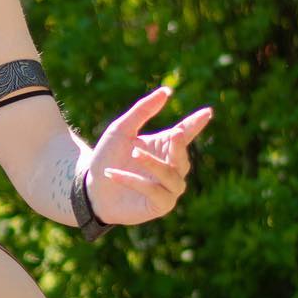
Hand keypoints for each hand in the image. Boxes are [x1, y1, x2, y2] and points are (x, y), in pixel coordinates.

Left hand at [84, 86, 213, 225]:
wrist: (90, 187)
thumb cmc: (108, 157)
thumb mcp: (121, 130)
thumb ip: (143, 111)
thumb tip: (166, 92)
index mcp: (165, 146)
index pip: (185, 134)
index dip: (196, 124)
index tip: (207, 112)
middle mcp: (171, 168)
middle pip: (182, 157)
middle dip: (180, 146)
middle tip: (175, 134)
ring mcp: (168, 188)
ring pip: (171, 176)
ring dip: (154, 164)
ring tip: (135, 153)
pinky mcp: (159, 206)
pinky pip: (155, 192)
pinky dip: (135, 182)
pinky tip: (113, 173)